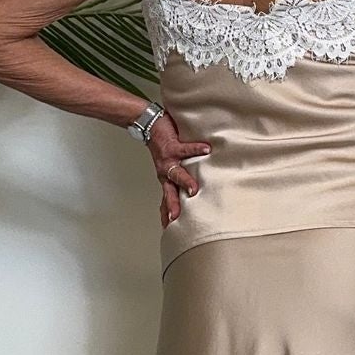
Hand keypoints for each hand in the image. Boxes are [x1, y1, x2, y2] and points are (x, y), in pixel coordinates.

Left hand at [148, 112, 211, 228]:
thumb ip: (178, 178)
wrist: (148, 124)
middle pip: (169, 193)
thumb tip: (194, 192)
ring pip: (176, 174)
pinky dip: (196, 149)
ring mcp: (168, 160)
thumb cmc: (162, 145)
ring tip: (193, 189)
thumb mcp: (168, 166)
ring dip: (184, 182)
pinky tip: (206, 150)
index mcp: (165, 179)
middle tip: (177, 218)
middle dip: (173, 206)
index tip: (169, 229)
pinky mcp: (173, 146)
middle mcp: (165, 172)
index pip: (166, 201)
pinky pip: (186, 149)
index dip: (166, 215)